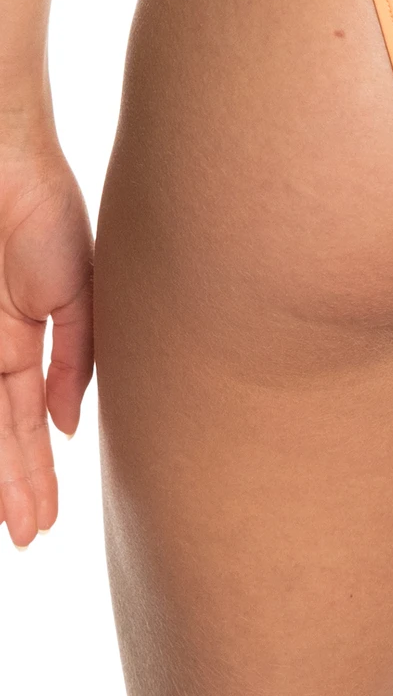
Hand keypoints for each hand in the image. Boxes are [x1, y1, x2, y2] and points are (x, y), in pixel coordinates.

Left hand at [0, 143, 92, 547]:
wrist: (2, 158)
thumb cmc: (44, 210)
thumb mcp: (80, 292)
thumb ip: (76, 359)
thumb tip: (67, 426)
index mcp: (22, 337)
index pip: (22, 420)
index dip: (34, 470)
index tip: (43, 520)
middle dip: (14, 487)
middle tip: (27, 537)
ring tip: (15, 524)